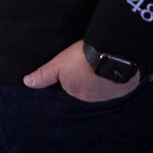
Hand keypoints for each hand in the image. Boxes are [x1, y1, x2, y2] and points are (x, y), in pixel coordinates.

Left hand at [22, 40, 139, 101]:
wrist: (111, 54)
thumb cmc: (81, 59)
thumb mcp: (58, 64)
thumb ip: (44, 75)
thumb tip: (27, 83)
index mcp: (76, 93)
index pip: (71, 86)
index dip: (72, 74)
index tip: (75, 65)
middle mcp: (93, 98)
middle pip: (87, 86)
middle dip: (86, 76)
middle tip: (87, 61)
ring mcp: (111, 94)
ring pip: (103, 85)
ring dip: (102, 77)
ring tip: (102, 61)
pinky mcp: (126, 88)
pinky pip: (120, 83)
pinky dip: (118, 76)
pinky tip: (115, 64)